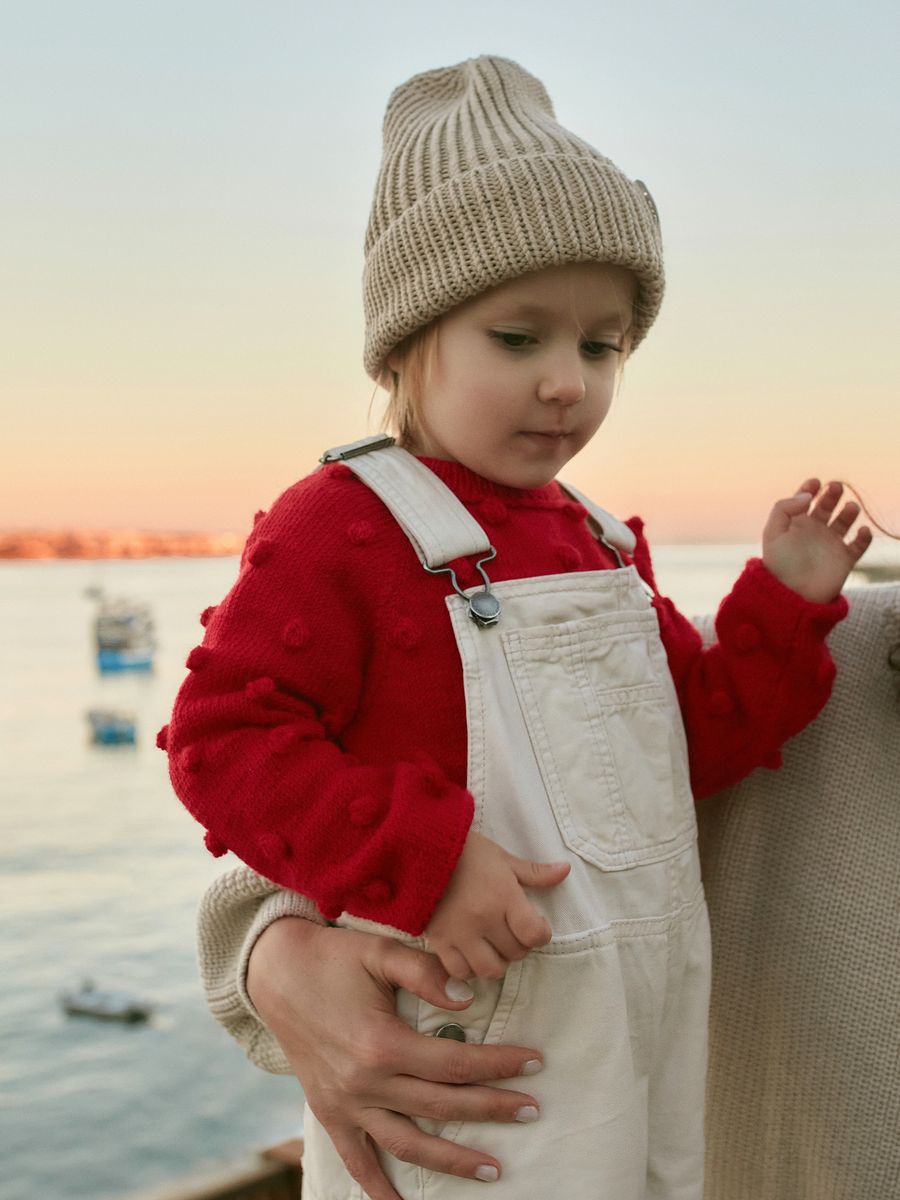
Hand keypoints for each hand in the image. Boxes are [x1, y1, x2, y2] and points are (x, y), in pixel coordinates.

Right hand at [246, 917, 545, 1199]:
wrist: (275, 972)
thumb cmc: (334, 956)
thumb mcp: (381, 951)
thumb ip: (426, 972)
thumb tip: (469, 998)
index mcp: (382, 1044)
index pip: (457, 1063)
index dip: (499, 1065)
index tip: (534, 1063)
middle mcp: (365, 1083)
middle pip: (443, 1106)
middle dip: (493, 1108)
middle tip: (532, 1109)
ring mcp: (345, 1103)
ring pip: (408, 1143)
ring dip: (452, 1160)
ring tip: (494, 1169)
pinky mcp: (329, 1111)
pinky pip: (356, 1160)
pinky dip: (378, 1188)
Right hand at [425, 831, 570, 980]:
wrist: (421, 849)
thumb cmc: (466, 852)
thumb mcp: (503, 858)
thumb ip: (535, 872)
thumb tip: (565, 870)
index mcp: (504, 896)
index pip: (534, 934)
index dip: (540, 933)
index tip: (535, 924)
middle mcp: (484, 918)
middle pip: (515, 953)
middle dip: (519, 945)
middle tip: (512, 931)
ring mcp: (460, 932)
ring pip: (490, 970)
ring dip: (497, 961)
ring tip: (493, 945)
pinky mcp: (439, 941)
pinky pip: (460, 971)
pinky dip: (470, 968)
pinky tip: (472, 953)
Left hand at [762, 479, 871, 603]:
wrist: (792, 595)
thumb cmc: (779, 565)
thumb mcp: (773, 533)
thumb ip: (784, 509)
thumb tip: (808, 496)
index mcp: (795, 524)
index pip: (804, 500)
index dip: (809, 488)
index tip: (815, 482)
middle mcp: (814, 532)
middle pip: (826, 506)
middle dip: (831, 495)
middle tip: (835, 487)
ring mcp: (830, 544)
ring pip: (844, 521)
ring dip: (849, 512)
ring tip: (850, 507)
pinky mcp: (844, 559)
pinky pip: (859, 545)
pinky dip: (864, 537)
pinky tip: (861, 531)